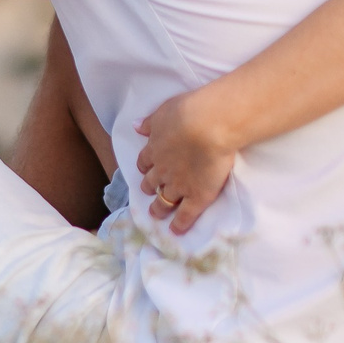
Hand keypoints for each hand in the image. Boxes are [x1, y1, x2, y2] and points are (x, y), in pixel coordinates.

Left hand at [132, 86, 238, 235]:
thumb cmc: (188, 112)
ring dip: (159, 208)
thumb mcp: (163, 111)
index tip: (146, 170)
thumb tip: (135, 126)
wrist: (208, 126)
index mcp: (154, 149)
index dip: (146, 167)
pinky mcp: (196, 197)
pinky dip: (179, 224)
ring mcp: (178, 186)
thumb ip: (149, 122)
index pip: (145, 162)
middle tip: (149, 193)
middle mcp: (162, 170)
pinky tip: (176, 231)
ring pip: (164, 201)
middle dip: (149, 189)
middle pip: (151, 184)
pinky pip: (185, 215)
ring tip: (157, 214)